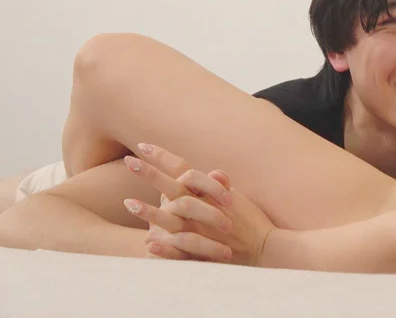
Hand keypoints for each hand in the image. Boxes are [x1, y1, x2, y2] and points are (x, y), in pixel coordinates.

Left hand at [121, 144, 274, 265]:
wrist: (265, 249)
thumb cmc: (251, 222)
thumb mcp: (238, 199)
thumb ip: (221, 187)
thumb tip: (215, 172)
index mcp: (208, 194)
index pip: (183, 169)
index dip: (163, 157)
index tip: (144, 146)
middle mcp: (201, 210)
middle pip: (171, 187)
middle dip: (149, 173)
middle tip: (129, 161)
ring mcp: (199, 231)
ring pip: (170, 219)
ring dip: (148, 211)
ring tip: (128, 203)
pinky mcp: (201, 252)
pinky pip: (179, 250)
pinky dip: (163, 247)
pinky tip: (148, 243)